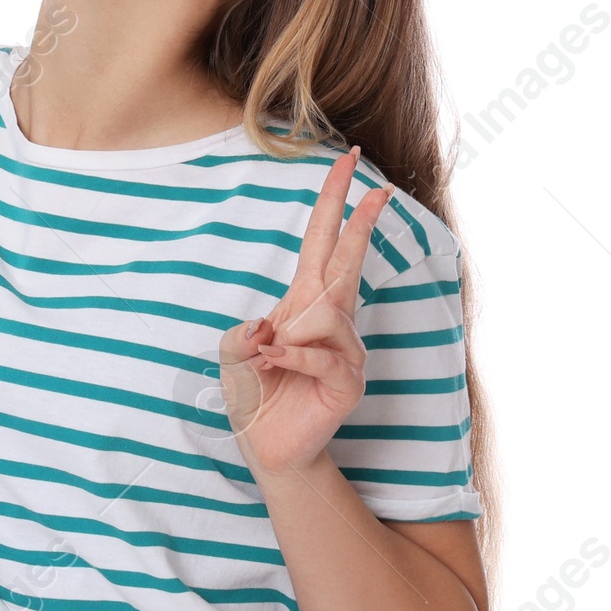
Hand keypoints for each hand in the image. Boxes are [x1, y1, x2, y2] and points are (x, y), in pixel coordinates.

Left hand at [217, 146, 392, 479]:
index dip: (334, 204)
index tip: (349, 164)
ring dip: (290, 333)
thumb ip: (242, 333)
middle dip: (359, 222)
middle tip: (378, 186)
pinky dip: (290, 359)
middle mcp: (330, 320)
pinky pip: (319, 355)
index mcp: (303, 303)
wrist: (266, 447)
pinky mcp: (348, 382)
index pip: (323, 243)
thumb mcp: (232, 355)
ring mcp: (345, 351)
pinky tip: (274, 366)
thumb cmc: (254, 394)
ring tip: (270, 357)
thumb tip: (272, 328)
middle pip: (347, 260)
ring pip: (324, 315)